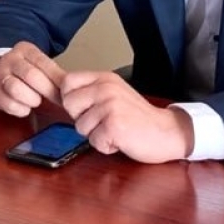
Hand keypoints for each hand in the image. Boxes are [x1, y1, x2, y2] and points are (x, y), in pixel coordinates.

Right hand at [0, 42, 66, 116]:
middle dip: (46, 91)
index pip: (43, 63)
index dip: (56, 81)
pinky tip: (25, 107)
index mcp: (25, 50)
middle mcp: (9, 59)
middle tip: (55, 100)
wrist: (4, 72)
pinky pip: (8, 104)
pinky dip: (20, 109)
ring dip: (31, 99)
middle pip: (31, 75)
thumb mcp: (43, 67)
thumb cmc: (29, 72)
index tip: (66, 93)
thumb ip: (57, 77)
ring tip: (36, 100)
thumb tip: (74, 91)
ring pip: (15, 88)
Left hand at [60, 70, 193, 163]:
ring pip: (80, 126)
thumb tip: (56, 91)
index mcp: (104, 78)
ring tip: (115, 130)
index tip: (86, 108)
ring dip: (96, 134)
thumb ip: (88, 91)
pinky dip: (106, 146)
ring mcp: (110, 106)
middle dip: (82, 119)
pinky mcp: (114, 126)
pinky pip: (94, 141)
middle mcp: (106, 88)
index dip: (70, 99)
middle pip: (69, 104)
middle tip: (104, 121)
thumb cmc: (137, 117)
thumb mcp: (113, 94)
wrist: (167, 132)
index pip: (67, 82)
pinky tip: (121, 140)